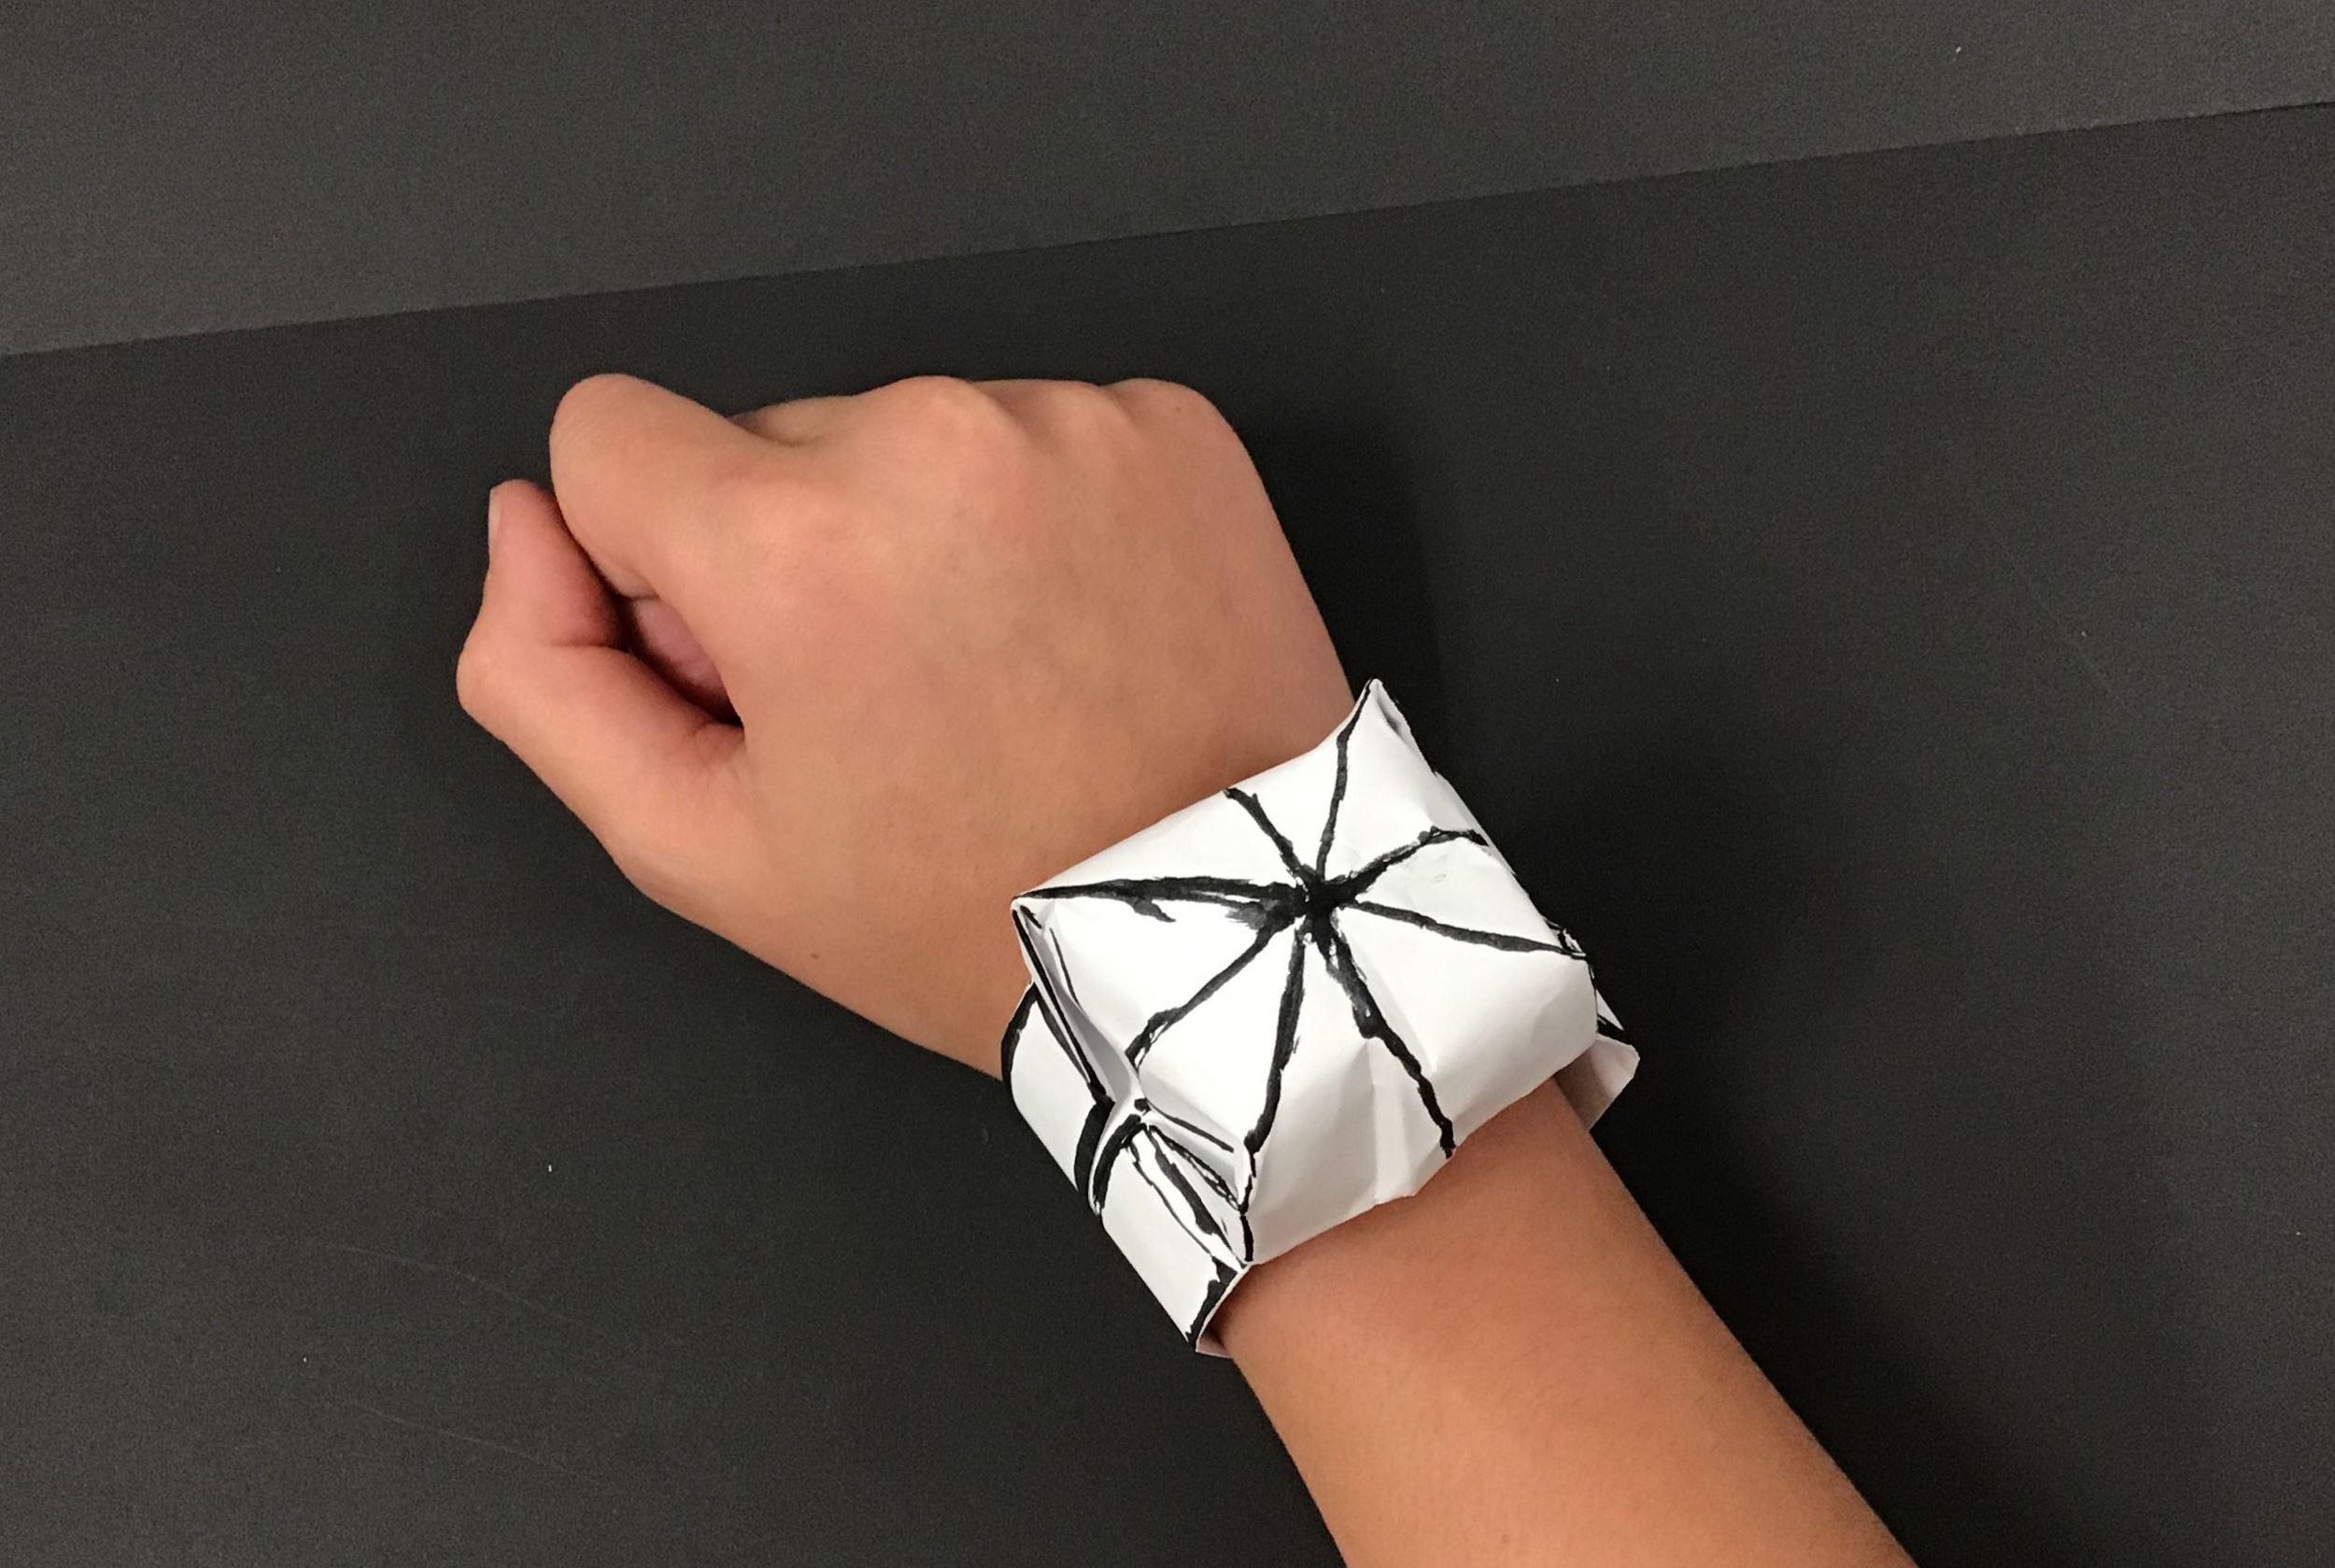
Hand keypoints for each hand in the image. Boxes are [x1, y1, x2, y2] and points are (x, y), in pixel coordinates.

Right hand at [458, 373, 1351, 1068]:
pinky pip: (1032, 432)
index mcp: (795, 539)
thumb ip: (544, 672)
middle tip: (895, 706)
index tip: (751, 665)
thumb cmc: (967, 912)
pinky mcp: (1170, 424)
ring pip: (901, 434)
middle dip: (793, 553)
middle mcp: (932, 439)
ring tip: (1000, 680)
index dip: (652, 564)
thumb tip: (524, 522)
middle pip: (763, 440)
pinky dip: (1035, 515)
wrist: (1225, 933)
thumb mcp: (698, 846)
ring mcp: (1069, 421)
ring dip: (918, 532)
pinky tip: (1076, 634)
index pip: (606, 437)